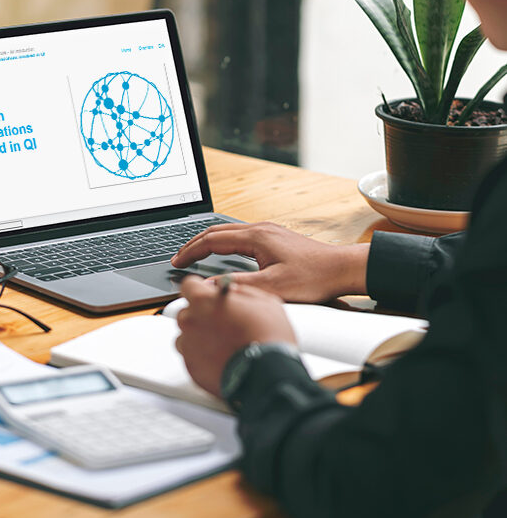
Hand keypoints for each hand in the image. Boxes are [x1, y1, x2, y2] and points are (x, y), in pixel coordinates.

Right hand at [171, 222, 368, 302]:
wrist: (341, 268)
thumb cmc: (313, 278)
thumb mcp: (272, 288)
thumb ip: (238, 287)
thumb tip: (208, 288)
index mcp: (256, 236)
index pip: (212, 240)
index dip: (191, 251)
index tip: (177, 263)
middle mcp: (260, 229)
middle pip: (217, 231)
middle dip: (194, 244)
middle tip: (179, 259)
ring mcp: (268, 231)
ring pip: (229, 232)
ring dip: (209, 242)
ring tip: (194, 256)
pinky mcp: (275, 238)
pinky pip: (241, 236)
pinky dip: (224, 244)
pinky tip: (223, 255)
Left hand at [175, 276, 295, 396]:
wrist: (268, 375)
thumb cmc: (267, 337)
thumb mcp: (263, 301)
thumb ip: (241, 292)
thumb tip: (233, 292)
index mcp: (204, 301)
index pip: (189, 285)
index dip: (200, 290)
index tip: (208, 295)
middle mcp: (191, 322)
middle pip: (187, 312)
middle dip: (201, 315)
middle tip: (222, 322)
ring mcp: (189, 347)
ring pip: (186, 337)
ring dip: (199, 337)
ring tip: (223, 344)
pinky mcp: (192, 369)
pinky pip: (192, 358)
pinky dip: (203, 358)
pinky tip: (222, 358)